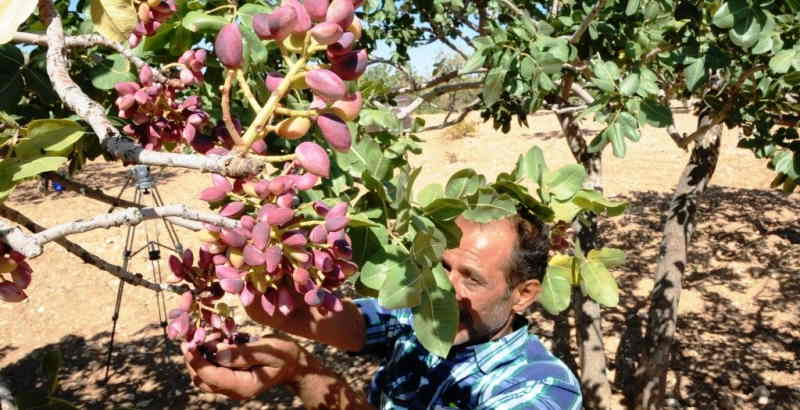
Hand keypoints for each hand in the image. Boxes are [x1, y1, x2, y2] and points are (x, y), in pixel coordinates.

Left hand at [182, 334, 311, 399]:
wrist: (294, 365)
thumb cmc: (284, 356)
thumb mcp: (268, 351)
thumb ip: (243, 353)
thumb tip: (216, 353)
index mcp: (243, 386)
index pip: (211, 377)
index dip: (196, 361)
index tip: (188, 344)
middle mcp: (233, 390)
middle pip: (201, 380)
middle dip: (193, 359)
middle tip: (194, 336)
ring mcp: (231, 386)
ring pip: (203, 376)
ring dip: (200, 356)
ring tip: (210, 335)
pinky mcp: (230, 378)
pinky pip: (211, 369)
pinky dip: (207, 355)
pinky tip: (216, 339)